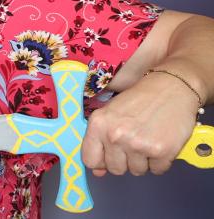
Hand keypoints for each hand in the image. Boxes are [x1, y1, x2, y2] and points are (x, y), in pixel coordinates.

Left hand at [82, 70, 198, 175]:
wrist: (171, 88)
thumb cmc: (139, 100)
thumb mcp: (112, 114)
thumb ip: (100, 141)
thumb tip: (97, 172)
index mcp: (98, 124)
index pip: (90, 160)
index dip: (101, 160)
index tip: (110, 154)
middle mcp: (115, 136)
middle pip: (115, 169)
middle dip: (125, 160)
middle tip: (134, 142)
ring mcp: (138, 145)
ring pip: (136, 171)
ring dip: (143, 160)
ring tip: (148, 139)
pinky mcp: (161, 151)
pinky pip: (157, 170)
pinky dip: (160, 161)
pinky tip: (160, 142)